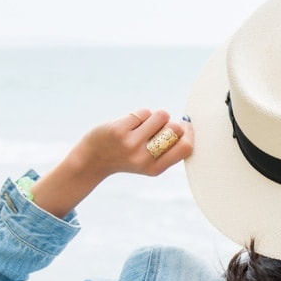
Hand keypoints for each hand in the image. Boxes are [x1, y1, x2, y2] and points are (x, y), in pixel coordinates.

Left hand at [75, 108, 192, 179]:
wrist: (92, 160)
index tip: (184, 126)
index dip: (188, 133)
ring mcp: (131, 143)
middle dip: (170, 123)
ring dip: (156, 116)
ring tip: (144, 125)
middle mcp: (144, 158)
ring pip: (161, 115)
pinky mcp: (119, 130)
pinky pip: (144, 112)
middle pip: (175, 128)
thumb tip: (187, 123)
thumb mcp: (149, 162)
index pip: (185, 147)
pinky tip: (131, 123)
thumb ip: (168, 149)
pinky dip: (141, 114)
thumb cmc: (127, 157)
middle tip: (157, 129)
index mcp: (155, 168)